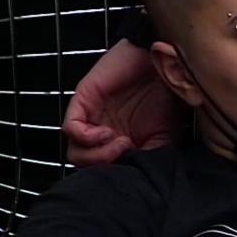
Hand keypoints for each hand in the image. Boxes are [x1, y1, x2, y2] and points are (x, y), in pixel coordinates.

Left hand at [63, 39, 187, 165]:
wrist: (163, 63)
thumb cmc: (165, 95)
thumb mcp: (165, 136)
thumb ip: (151, 157)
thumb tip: (137, 173)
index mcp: (118, 140)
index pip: (103, 168)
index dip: (116, 173)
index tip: (135, 163)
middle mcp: (102, 130)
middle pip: (86, 164)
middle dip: (105, 166)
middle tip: (126, 152)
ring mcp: (91, 117)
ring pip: (75, 152)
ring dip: (97, 155)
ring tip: (120, 143)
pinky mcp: (83, 101)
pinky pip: (71, 129)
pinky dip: (87, 138)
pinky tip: (107, 133)